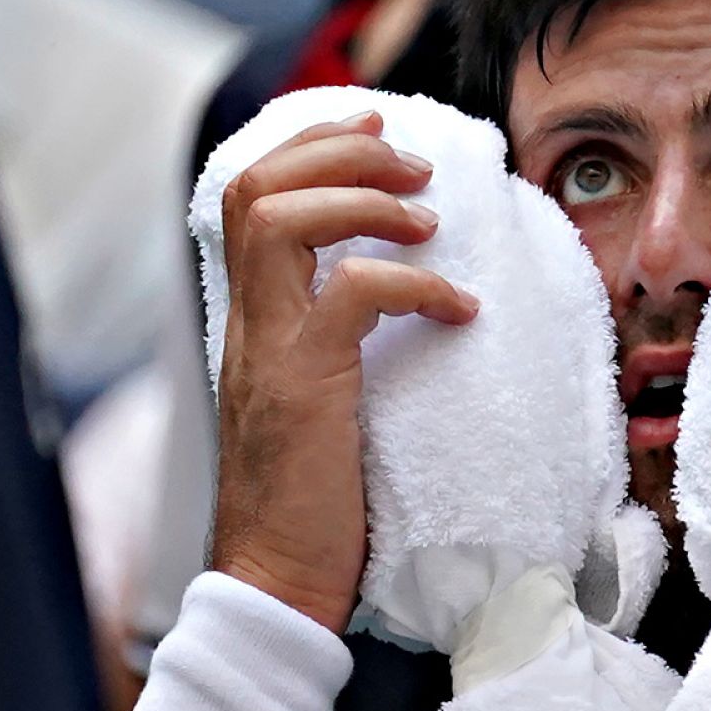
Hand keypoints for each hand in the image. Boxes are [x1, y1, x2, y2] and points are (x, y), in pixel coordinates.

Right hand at [211, 111, 480, 631]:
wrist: (278, 584)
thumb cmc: (315, 501)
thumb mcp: (320, 399)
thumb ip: (336, 341)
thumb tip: (400, 296)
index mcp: (254, 321)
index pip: (252, 196)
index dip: (312, 145)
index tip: (378, 126)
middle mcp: (249, 324)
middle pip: (259, 186)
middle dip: (341, 149)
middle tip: (416, 159)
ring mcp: (268, 351)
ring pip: (281, 219)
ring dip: (365, 199)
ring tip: (431, 218)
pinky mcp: (303, 388)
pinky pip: (352, 295)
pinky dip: (414, 284)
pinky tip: (460, 307)